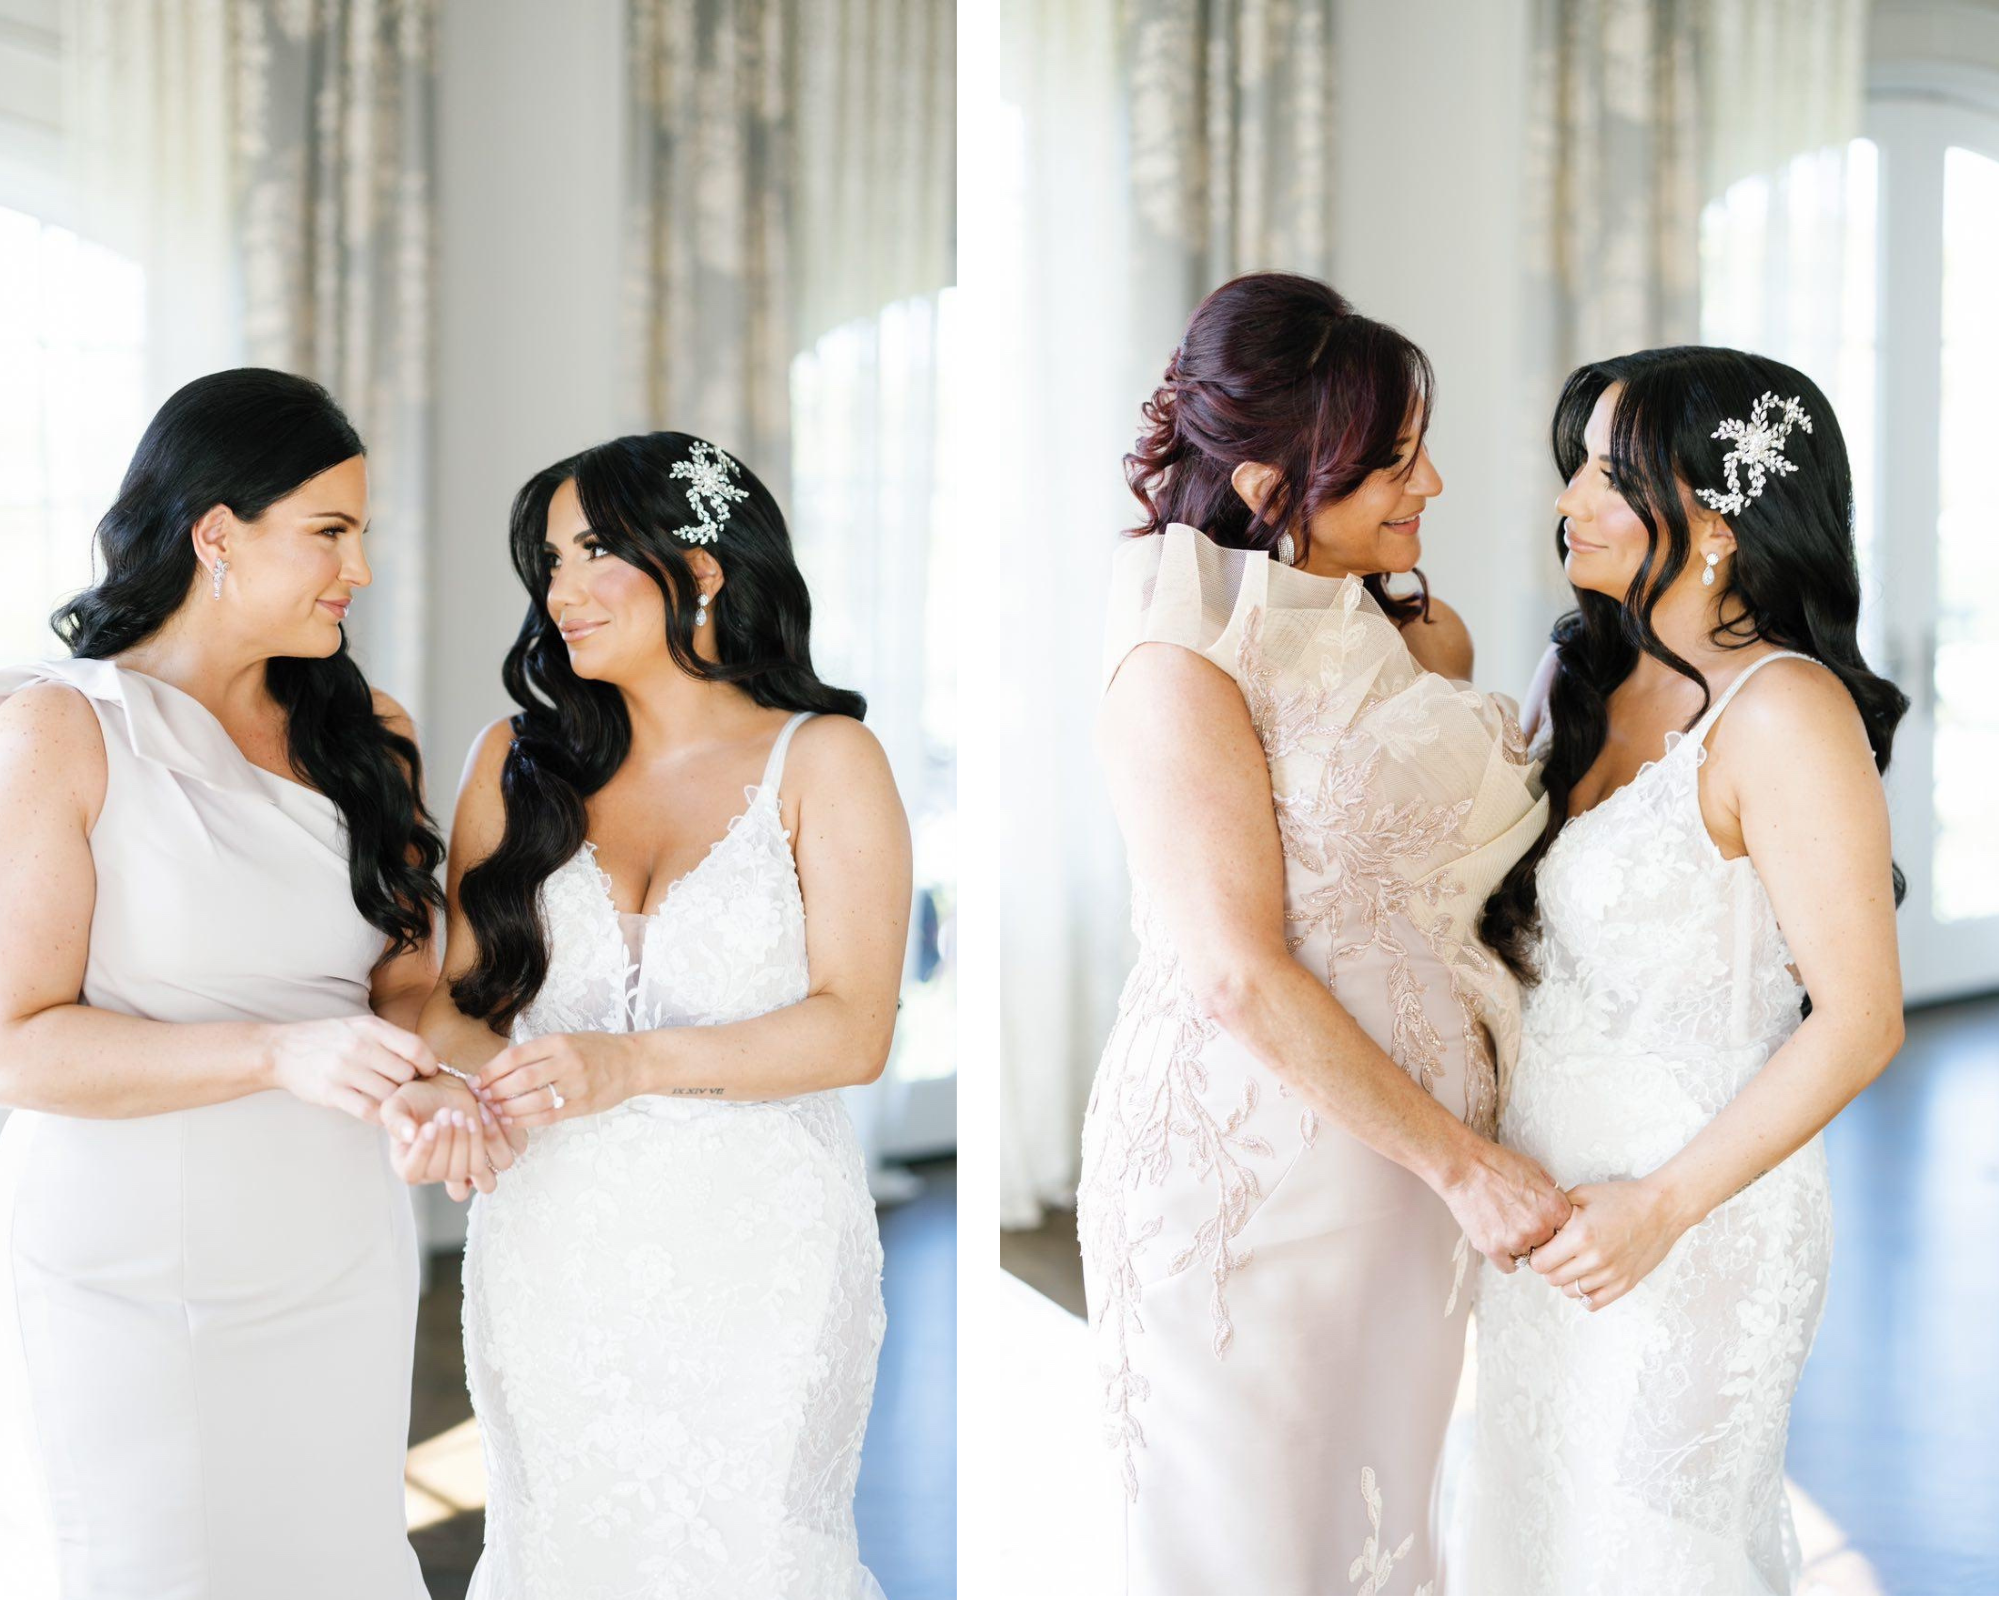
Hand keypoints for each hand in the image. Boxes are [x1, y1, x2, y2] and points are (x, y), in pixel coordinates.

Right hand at [269, 1014, 439, 1122]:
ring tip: (391, 1100)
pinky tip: (380, 1112)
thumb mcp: (360, 1026)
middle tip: (406, 1089)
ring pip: (389, 1094)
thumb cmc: (329, 1039)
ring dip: (395, 1101)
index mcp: (370, 1027)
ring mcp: (343, 1070)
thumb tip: (427, 1058)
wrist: (282, 1050)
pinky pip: (368, 1110)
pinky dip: (380, 1116)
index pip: (415, 1047)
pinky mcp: (330, 1092)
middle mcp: (358, 1046)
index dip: (429, 1064)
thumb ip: (390, 1039)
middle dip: (410, 1084)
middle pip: (405, 1074)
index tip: (429, 1072)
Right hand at [382, 1074, 517, 1195]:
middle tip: (447, 1111)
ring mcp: (466, 1168)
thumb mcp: (397, 1104)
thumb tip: (408, 1136)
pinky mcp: (489, 1155)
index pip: (414, 1173)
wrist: (444, 1087)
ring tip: (465, 1116)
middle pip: (450, 1174)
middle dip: (450, 1140)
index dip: (424, 1151)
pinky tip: (483, 1113)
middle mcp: (438, 1174)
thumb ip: (395, 1120)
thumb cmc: (416, 1099)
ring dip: (473, 1145)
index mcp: (409, 1166)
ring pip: (477, 1176)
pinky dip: (496, 1138)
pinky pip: (502, 1161)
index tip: (429, 1125)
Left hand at [477, 1031, 635, 1127]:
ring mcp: (576, 1085)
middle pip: (520, 1079)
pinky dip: (526, 1120)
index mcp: (559, 1042)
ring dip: (507, 1109)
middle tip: (480, 1099)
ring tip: (493, 1112)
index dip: (491, 1070)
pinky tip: (512, 1120)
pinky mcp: (583, 1105)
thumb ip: (537, 1053)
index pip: (515, 1056)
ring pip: (532, 1100)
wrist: (633, 1062)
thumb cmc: (596, 1050)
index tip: (476, 1080)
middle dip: (494, 1091)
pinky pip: (548, 1116)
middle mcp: (567, 1061)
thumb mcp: (567, 1040)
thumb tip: (498, 1069)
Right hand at [1435, 1136, 1573, 1271]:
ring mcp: (1517, 1240)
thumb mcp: (1535, 1169)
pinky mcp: (1495, 1249)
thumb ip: (1553, 1192)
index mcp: (1556, 1208)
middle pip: (1550, 1246)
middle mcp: (1540, 1227)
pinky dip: (1504, 1257)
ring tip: (1505, 1225)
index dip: (1555, 1227)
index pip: (1568, 1232)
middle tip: (1522, 1223)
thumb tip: (1560, 1206)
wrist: (1464, 1166)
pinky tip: (1497, 1239)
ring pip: (1529, 1257)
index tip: (1545, 1224)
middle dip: (1539, 1238)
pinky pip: (1509, 1266)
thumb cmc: (1496, 1163)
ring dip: (1520, 1246)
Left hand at [1527, 1179, 1689, 1311]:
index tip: (1542, 1248)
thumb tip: (1538, 1227)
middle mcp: (1594, 1259)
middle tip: (1556, 1256)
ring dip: (1567, 1280)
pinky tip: (1588, 1278)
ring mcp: (1611, 1275)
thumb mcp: (1583, 1194)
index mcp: (1580, 1235)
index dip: (1537, 1254)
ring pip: (1571, 1292)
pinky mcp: (1625, 1284)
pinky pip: (1594, 1303)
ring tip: (1574, 1264)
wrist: (1661, 1209)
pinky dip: (1585, 1294)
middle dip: (1549, 1268)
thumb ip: (1556, 1212)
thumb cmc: (1622, 1198)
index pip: (1540, 1262)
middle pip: (1552, 1279)